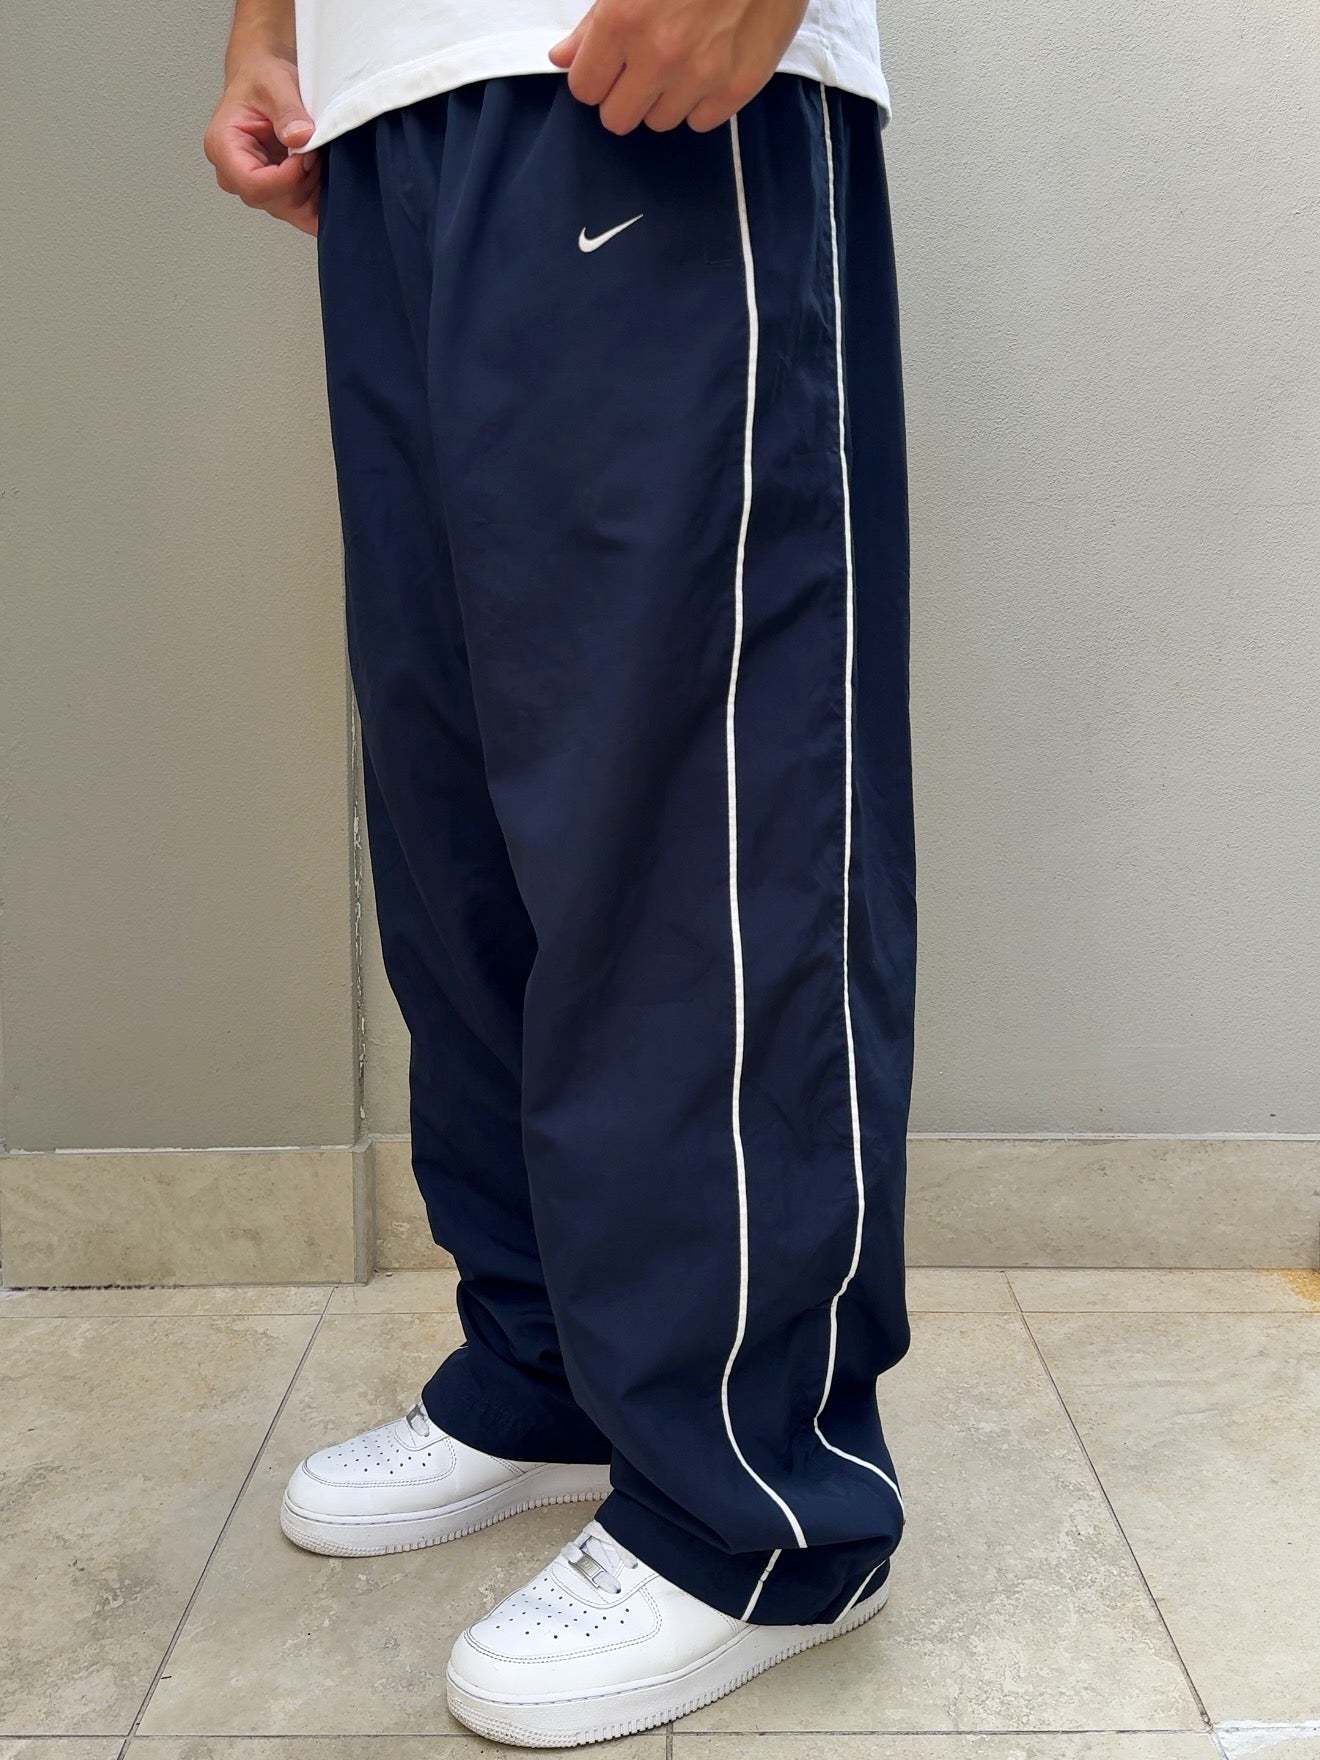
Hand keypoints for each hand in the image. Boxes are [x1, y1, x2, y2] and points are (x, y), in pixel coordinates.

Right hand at [204, 52, 319, 234]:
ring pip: (290, 210)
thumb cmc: (261, 79)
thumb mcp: (275, 83)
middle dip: (304, 180)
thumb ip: (288, 111)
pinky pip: (300, 212)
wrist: (263, 81)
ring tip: (315, 153)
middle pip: (274, 201)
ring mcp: (254, 188)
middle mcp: (233, 175)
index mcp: (223, 147)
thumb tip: (300, 138)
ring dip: (312, 187)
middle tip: (316, 149)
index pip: (255, 185)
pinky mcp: (273, 194)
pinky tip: (321, 174)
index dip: (289, 177)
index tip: (308, 153)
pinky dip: (317, 199)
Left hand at [549, 0, 807, 134]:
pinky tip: (708, 67)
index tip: (608, 67)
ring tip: (682, 60)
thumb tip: (563, 59)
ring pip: (660, 122)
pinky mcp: (737, 87)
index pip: (585, 89)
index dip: (594, 78)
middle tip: (643, 69)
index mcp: (623, 20)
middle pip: (618, 119)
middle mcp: (659, 55)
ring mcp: (700, 75)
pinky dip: (700, 101)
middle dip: (624, 97)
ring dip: (664, 99)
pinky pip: (701, 121)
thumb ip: (593, 22)